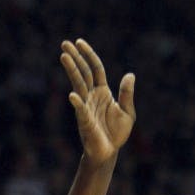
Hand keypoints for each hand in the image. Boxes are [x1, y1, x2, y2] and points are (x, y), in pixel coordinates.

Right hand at [60, 38, 134, 163]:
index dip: (89, 55)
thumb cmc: (116, 133)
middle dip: (75, 58)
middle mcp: (92, 96)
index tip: (79, 42)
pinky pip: (81, 110)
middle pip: (83, 73)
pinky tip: (73, 95)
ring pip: (79, 85)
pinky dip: (78, 103)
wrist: (109, 152)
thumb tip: (130, 75)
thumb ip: (127, 94)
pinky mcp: (85, 120)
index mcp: (103, 92)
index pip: (95, 69)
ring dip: (72, 70)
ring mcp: (86, 106)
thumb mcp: (127, 112)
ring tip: (64, 56)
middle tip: (65, 43)